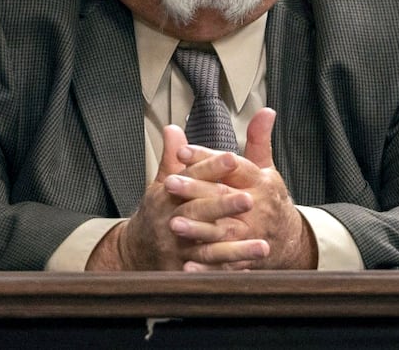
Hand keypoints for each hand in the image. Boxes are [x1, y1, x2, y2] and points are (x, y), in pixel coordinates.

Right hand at [86, 124, 258, 269]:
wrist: (135, 251)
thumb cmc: (156, 212)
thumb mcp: (162, 183)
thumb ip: (173, 157)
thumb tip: (173, 128)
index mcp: (167, 195)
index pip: (191, 177)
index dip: (212, 167)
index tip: (232, 158)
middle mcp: (170, 219)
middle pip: (198, 210)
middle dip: (224, 205)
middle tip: (249, 200)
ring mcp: (176, 247)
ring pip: (208, 245)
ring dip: (236, 248)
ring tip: (263, 246)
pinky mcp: (182, 269)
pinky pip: (208, 271)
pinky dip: (226, 271)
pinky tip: (248, 270)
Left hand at [168, 108, 317, 270]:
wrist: (289, 240)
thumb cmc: (270, 199)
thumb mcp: (265, 168)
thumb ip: (259, 140)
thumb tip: (266, 110)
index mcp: (261, 182)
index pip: (233, 167)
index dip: (208, 158)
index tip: (183, 151)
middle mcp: (257, 208)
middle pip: (224, 197)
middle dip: (196, 190)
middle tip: (170, 183)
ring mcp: (252, 235)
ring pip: (223, 232)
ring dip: (198, 230)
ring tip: (173, 225)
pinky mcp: (246, 259)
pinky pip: (225, 264)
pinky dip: (207, 267)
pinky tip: (187, 266)